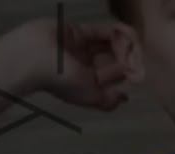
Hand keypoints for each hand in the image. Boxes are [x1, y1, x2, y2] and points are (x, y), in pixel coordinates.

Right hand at [11, 18, 129, 111]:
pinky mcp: (77, 32)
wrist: (34, 58)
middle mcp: (84, 66)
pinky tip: (126, 33)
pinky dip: (114, 32)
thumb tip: (125, 98)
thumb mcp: (90, 97)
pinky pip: (100, 31)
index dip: (128, 72)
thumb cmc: (61, 81)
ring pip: (108, 44)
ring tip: (135, 43)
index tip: (141, 68)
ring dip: (122, 43)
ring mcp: (81, 48)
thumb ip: (108, 100)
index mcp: (87, 83)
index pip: (113, 77)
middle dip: (127, 57)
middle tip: (139, 53)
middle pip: (112, 59)